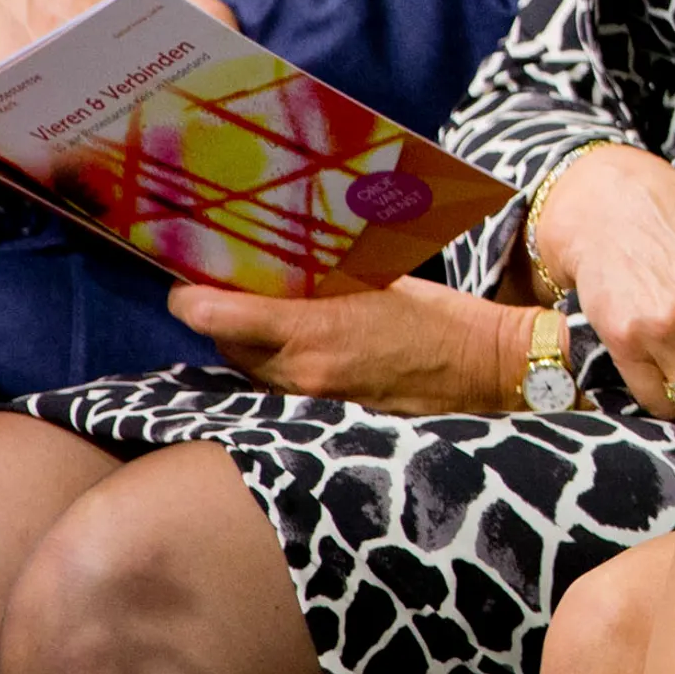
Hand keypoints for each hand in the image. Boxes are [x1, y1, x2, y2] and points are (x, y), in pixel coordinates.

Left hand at [171, 278, 537, 412]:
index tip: (186, 283)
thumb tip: (284, 255)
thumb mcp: (382, 280)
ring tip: (268, 314)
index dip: (191, 299)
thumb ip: (325, 277)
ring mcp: (312, 401)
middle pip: (226, 344)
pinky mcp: (327, 417)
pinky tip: (301, 347)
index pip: (218, 318)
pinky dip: (279, 367)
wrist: (488, 372)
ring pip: (250, 369)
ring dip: (249, 343)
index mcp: (314, 331)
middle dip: (222, 317)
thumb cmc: (443, 317)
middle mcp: (302, 372)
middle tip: (233, 285)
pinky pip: (280, 389)